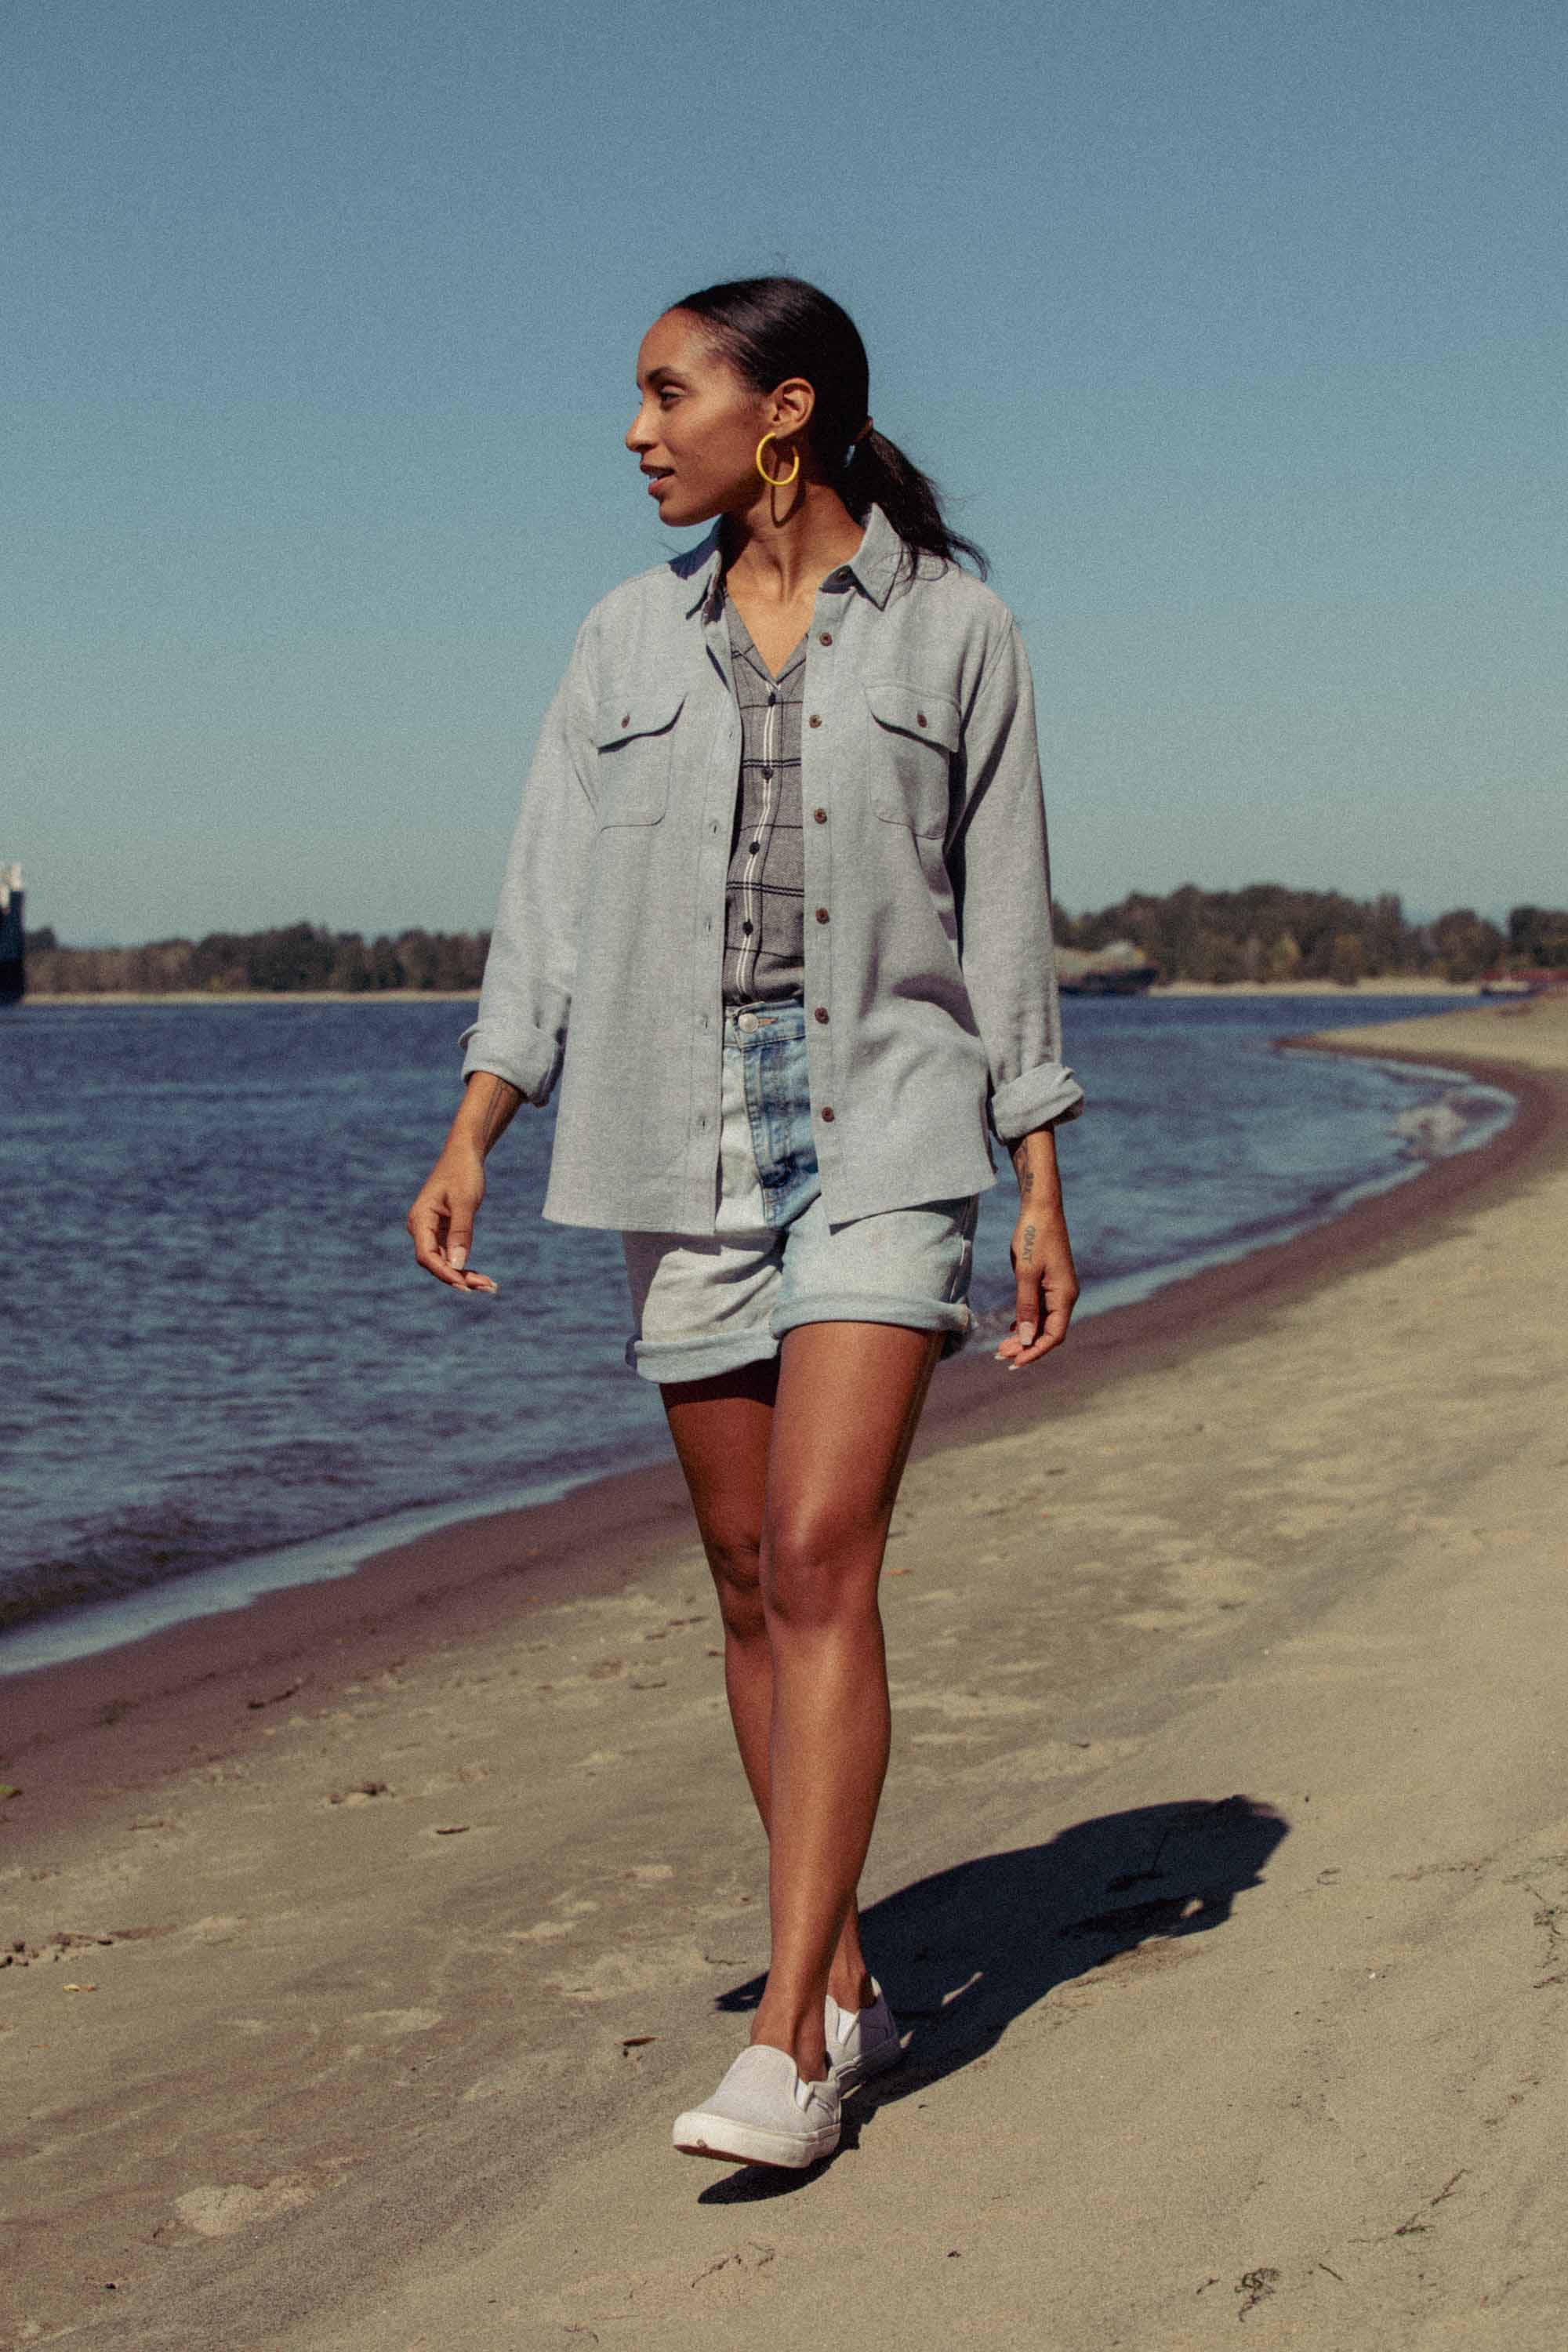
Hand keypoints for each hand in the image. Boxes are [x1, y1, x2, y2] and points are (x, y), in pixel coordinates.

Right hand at [406, 1146, 497, 1292]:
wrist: (465, 1154)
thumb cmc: (463, 1173)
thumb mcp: (465, 1201)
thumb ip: (461, 1232)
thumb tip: (458, 1265)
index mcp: (420, 1219)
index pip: (426, 1255)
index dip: (445, 1272)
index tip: (465, 1284)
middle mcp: (421, 1228)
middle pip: (436, 1262)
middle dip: (459, 1278)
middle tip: (488, 1287)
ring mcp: (431, 1231)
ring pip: (445, 1261)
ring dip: (464, 1275)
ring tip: (489, 1286)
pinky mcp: (443, 1231)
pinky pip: (451, 1254)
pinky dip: (465, 1265)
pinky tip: (481, 1277)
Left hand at [994, 1208, 1077, 1370]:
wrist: (1040, 1207)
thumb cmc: (1032, 1236)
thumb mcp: (1025, 1272)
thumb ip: (1026, 1306)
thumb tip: (1026, 1339)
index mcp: (1064, 1295)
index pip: (1053, 1335)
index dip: (1035, 1352)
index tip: (1015, 1362)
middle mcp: (1065, 1295)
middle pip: (1048, 1332)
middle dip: (1026, 1347)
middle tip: (1000, 1357)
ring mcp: (1058, 1289)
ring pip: (1043, 1321)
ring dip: (1024, 1335)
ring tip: (1002, 1348)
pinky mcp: (1050, 1282)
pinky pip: (1040, 1309)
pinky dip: (1026, 1321)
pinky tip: (1012, 1329)